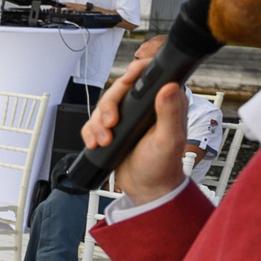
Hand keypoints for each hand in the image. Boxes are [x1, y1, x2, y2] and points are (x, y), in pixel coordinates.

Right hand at [80, 41, 191, 206]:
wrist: (147, 188)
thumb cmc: (163, 166)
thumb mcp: (169, 139)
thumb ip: (170, 112)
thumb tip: (169, 87)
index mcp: (164, 103)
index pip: (149, 76)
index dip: (136, 72)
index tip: (127, 80)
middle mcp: (145, 106)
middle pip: (118, 90)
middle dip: (108, 106)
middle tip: (111, 123)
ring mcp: (128, 117)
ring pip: (102, 106)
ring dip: (97, 123)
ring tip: (104, 141)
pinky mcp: (113, 129)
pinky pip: (93, 122)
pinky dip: (90, 132)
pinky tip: (96, 143)